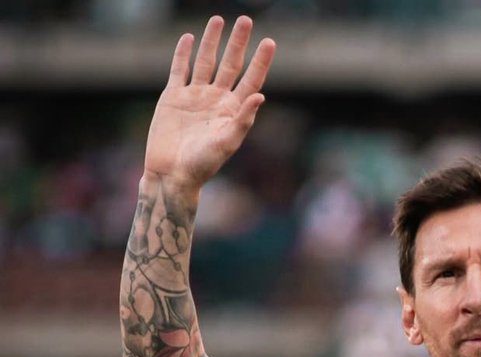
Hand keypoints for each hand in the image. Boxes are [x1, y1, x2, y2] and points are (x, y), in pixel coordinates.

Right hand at [143, 15, 274, 194]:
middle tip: (246, 20)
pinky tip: (189, 38)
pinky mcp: (173, 97)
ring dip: (212, 41)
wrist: (171, 174)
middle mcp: (216, 101)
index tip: (269, 42)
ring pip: (205, 61)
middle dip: (238, 43)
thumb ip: (243, 120)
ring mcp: (194, 97)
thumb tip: (261, 95)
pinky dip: (183, 54)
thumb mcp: (227, 143)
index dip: (260, 62)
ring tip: (218, 19)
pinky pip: (179, 70)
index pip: (251, 81)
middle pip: (230, 65)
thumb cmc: (202, 165)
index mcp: (232, 112)